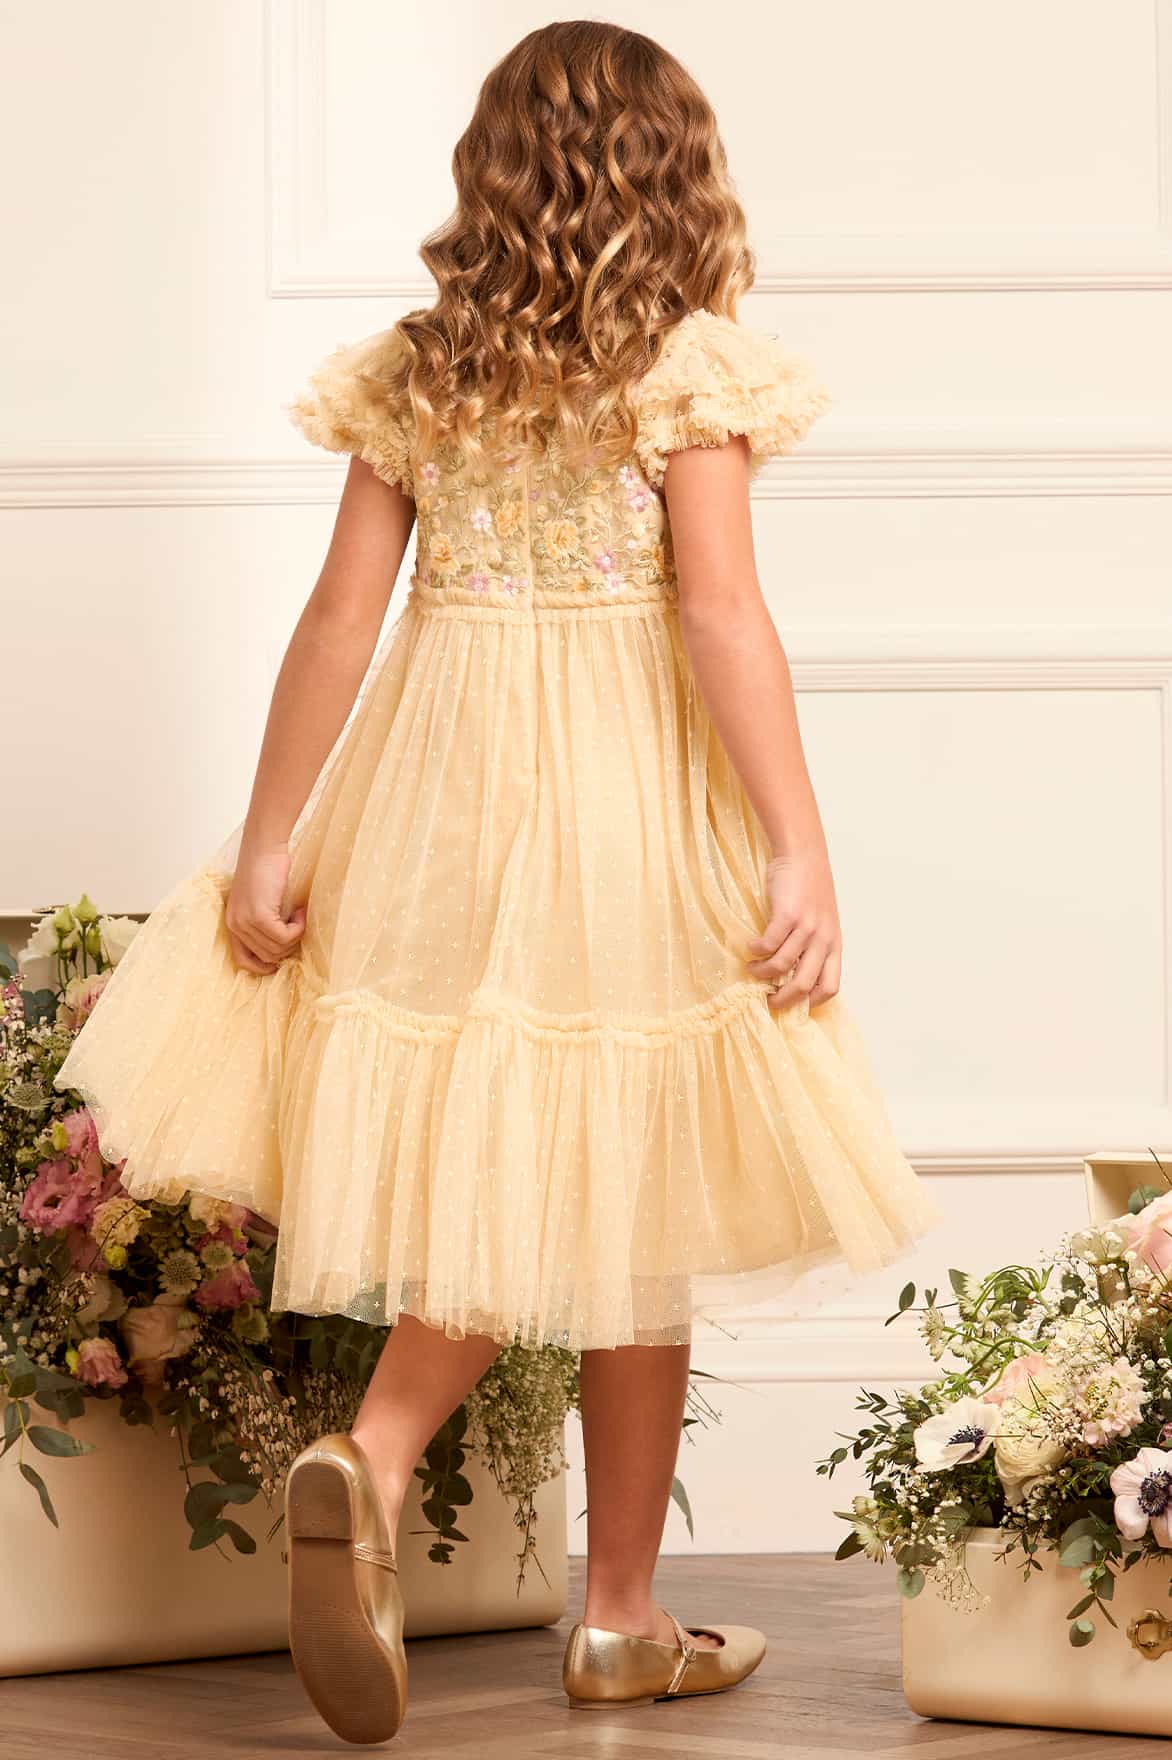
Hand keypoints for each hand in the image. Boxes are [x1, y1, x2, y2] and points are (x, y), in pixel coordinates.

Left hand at [225, 845, 305, 974]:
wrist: (265, 847)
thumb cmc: (266, 869)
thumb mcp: (260, 901)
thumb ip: (265, 922)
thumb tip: (284, 946)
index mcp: (232, 923)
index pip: (242, 960)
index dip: (262, 966)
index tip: (281, 960)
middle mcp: (235, 926)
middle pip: (266, 956)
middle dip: (287, 946)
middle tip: (297, 925)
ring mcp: (246, 922)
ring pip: (277, 949)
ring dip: (295, 935)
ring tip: (299, 914)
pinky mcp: (259, 916)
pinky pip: (284, 937)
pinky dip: (298, 928)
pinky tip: (300, 911)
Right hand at [744, 848, 841, 1009]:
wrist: (804, 855)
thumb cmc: (811, 889)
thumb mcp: (822, 921)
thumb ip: (814, 946)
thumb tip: (792, 974)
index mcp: (834, 945)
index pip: (829, 987)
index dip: (810, 1001)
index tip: (793, 1003)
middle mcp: (823, 939)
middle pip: (804, 983)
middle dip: (782, 999)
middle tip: (766, 1000)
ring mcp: (807, 927)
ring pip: (781, 965)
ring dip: (761, 972)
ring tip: (752, 968)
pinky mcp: (788, 914)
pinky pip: (768, 944)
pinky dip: (756, 950)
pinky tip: (750, 946)